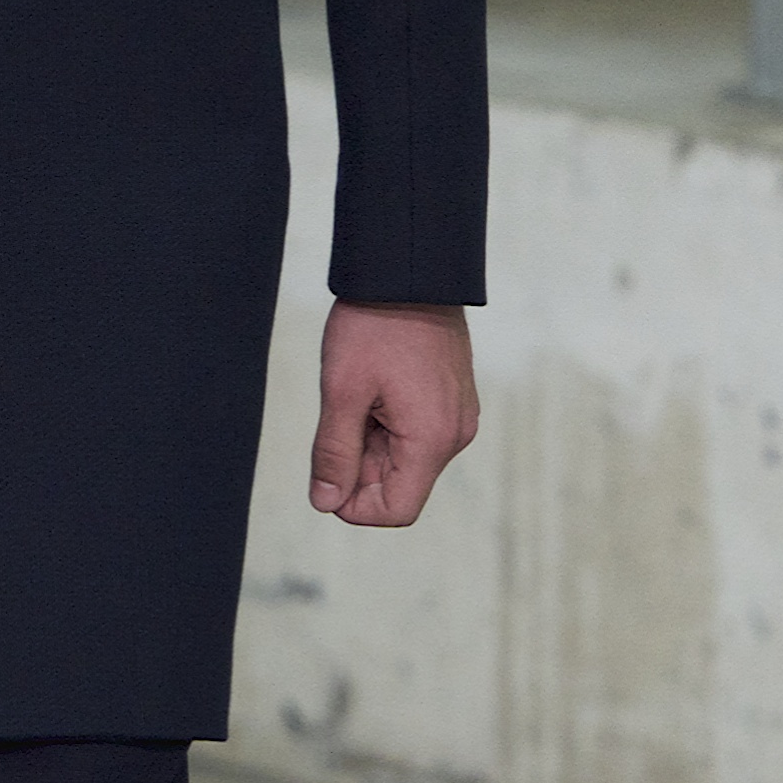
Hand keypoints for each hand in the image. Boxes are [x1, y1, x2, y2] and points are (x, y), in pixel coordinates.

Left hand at [309, 300, 478, 526]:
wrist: (410, 272)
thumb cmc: (374, 326)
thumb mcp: (341, 391)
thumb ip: (334, 453)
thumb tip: (325, 502)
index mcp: (431, 439)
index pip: (397, 510)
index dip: (354, 505)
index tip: (327, 472)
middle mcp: (455, 435)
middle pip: (400, 485)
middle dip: (360, 467)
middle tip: (339, 416)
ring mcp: (458, 417)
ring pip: (406, 460)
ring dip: (371, 443)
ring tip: (358, 395)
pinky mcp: (453, 400)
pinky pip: (417, 434)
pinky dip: (387, 425)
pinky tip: (373, 389)